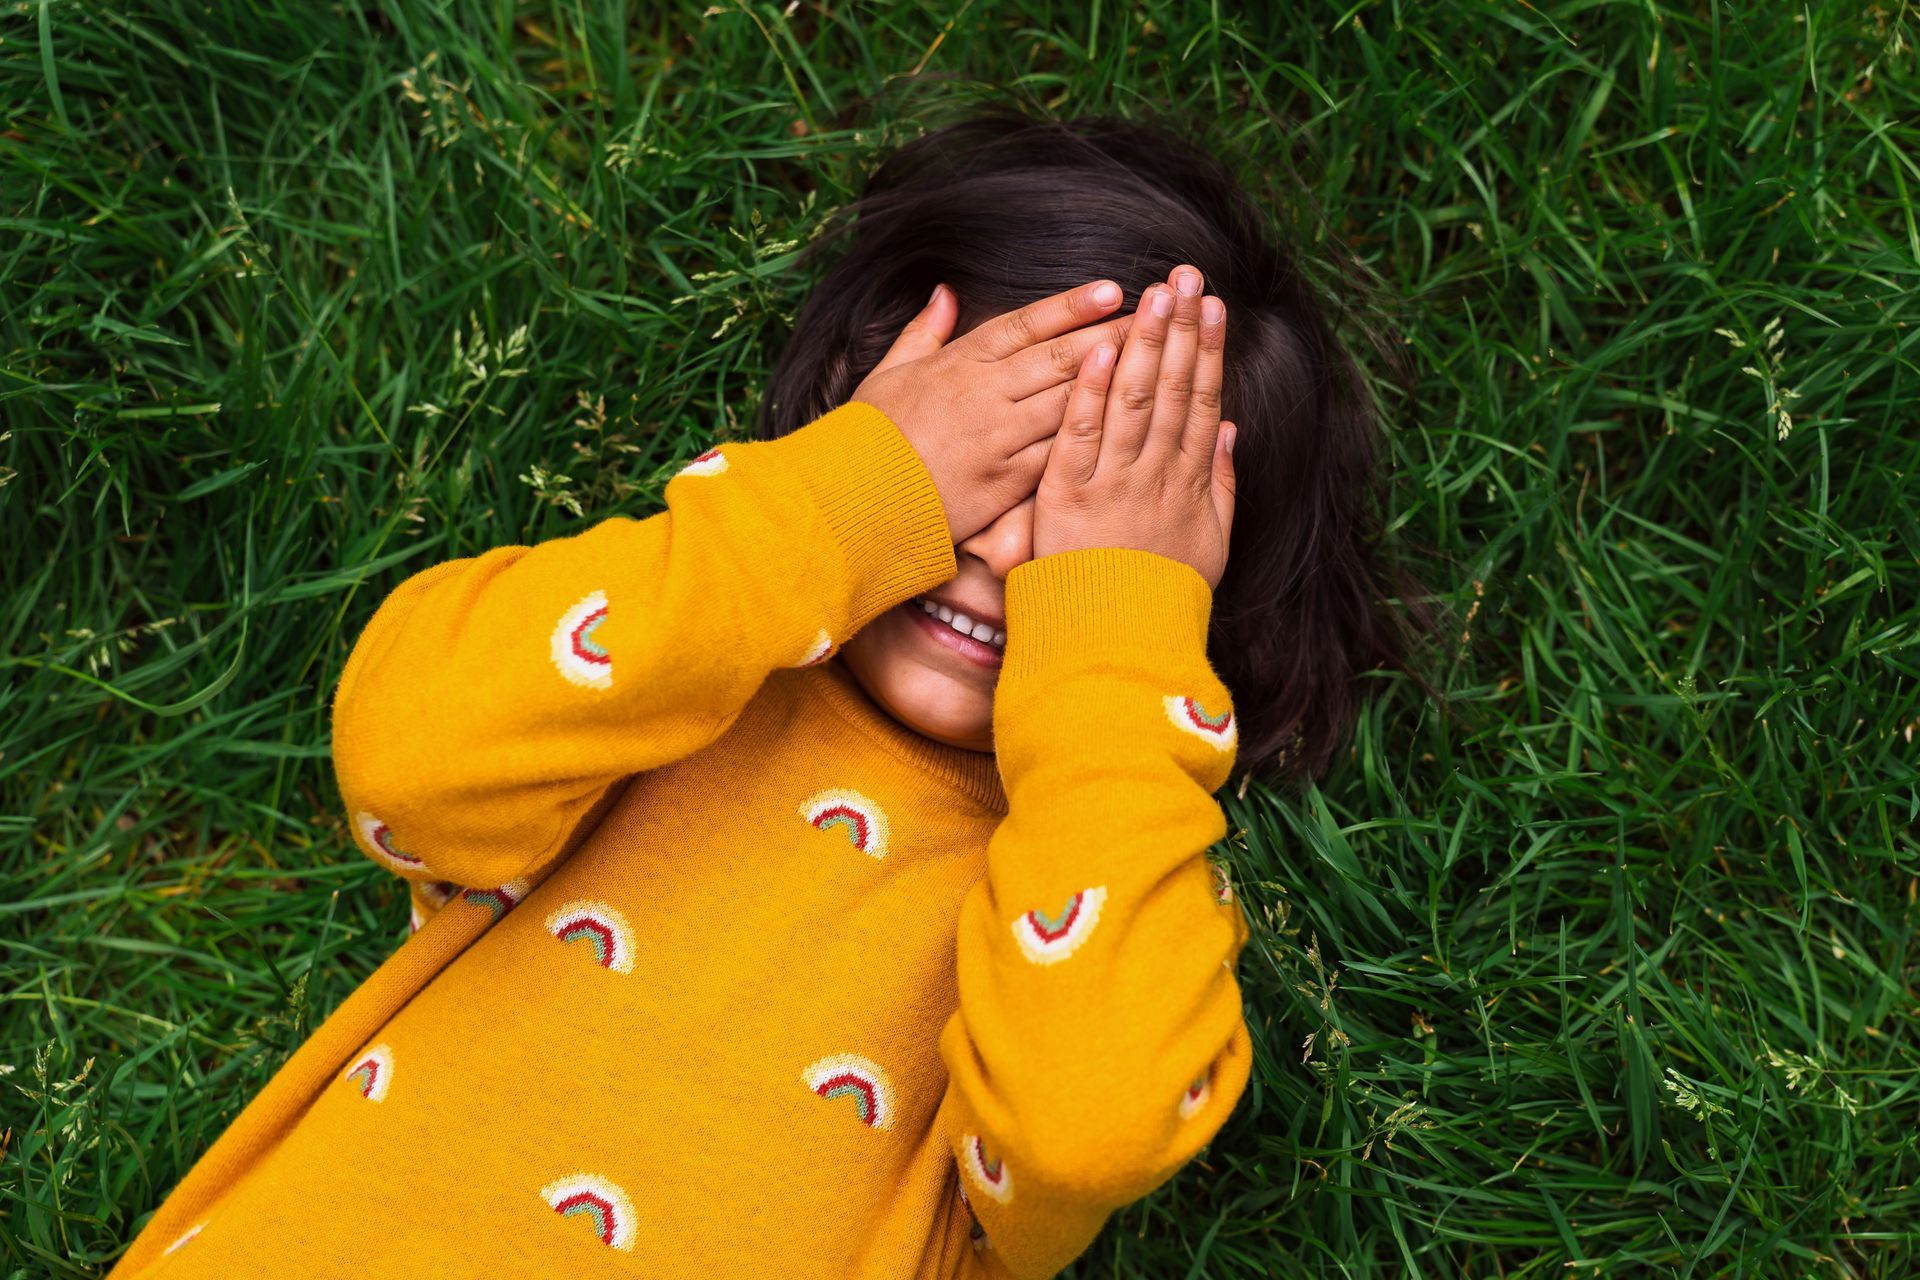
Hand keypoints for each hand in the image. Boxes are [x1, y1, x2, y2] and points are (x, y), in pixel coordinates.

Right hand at [851, 281, 1137, 544]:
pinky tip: (1131, 426)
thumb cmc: (870, 438)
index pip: (1025, 325)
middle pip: (1060, 358)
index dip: (1070, 306)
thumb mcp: (889, 373)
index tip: (1112, 289)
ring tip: (1159, 364)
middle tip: (1161, 317)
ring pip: (1068, 402)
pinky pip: (1060, 453)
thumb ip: (923, 332)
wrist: (856, 501)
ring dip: (1117, 382)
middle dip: (1114, 335)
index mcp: (960, 363)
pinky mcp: (1007, 480)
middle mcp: (985, 395)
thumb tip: (944, 294)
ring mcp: (999, 438)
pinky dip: (1095, 437)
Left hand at [1032, 264, 1234, 589]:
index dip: (1208, 350)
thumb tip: (1231, 430)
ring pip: (1131, 403)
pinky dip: (1089, 392)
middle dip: (1180, 330)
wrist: (1117, 642)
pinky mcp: (1067, 497)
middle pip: (1172, 390)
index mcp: (1188, 482)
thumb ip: (1222, 484)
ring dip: (1141, 344)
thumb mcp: (1211, 542)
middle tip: (1186, 276)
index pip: (1201, 401)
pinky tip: (1097, 348)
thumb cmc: (1160, 595)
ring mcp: (1113, 484)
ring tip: (1152, 295)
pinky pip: (1079, 437)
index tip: (1214, 306)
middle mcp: (1156, 475)